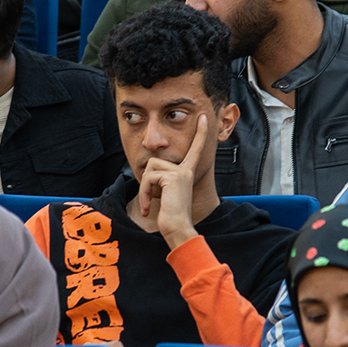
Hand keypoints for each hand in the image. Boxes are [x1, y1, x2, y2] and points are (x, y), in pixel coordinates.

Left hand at [138, 114, 207, 250]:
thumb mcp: (165, 194)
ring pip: (149, 168)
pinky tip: (149, 207)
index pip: (194, 149)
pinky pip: (149, 178)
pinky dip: (144, 193)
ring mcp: (180, 173)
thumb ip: (161, 180)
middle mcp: (186, 170)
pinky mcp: (173, 177)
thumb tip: (148, 170)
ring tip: (152, 203)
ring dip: (145, 188)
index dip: (200, 133)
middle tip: (151, 200)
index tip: (203, 117)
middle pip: (154, 162)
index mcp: (187, 173)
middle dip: (147, 183)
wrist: (177, 229)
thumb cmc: (170, 216)